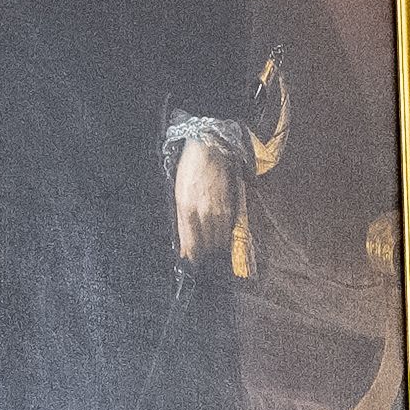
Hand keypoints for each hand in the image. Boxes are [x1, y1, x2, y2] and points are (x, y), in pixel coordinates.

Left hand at [171, 131, 238, 267]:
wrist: (209, 146)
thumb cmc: (191, 167)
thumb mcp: (178, 191)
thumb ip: (181, 217)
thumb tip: (185, 240)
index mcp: (186, 207)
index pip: (190, 240)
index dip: (191, 255)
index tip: (191, 264)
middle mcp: (203, 210)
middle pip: (205, 242)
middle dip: (204, 254)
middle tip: (203, 264)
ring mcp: (218, 208)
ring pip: (219, 237)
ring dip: (215, 247)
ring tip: (213, 256)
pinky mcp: (230, 203)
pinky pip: (228, 226)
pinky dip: (225, 235)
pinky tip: (222, 239)